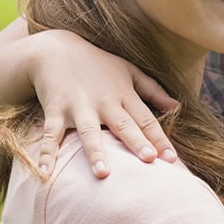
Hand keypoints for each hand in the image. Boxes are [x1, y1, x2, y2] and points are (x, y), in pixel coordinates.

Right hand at [30, 31, 178, 177]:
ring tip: (103, 174)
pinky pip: (50, 135)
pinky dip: (47, 153)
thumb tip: (177, 107)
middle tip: (149, 161)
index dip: (159, 138)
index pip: (145, 119)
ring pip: (88, 132)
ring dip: (95, 152)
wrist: (54, 49)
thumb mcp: (128, 71)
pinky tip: (46, 174)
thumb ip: (153, 90)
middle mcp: (103, 102)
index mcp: (123, 94)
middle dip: (136, 142)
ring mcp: (77, 107)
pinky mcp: (54, 111)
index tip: (171, 159)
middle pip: (122, 125)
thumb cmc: (97, 63)